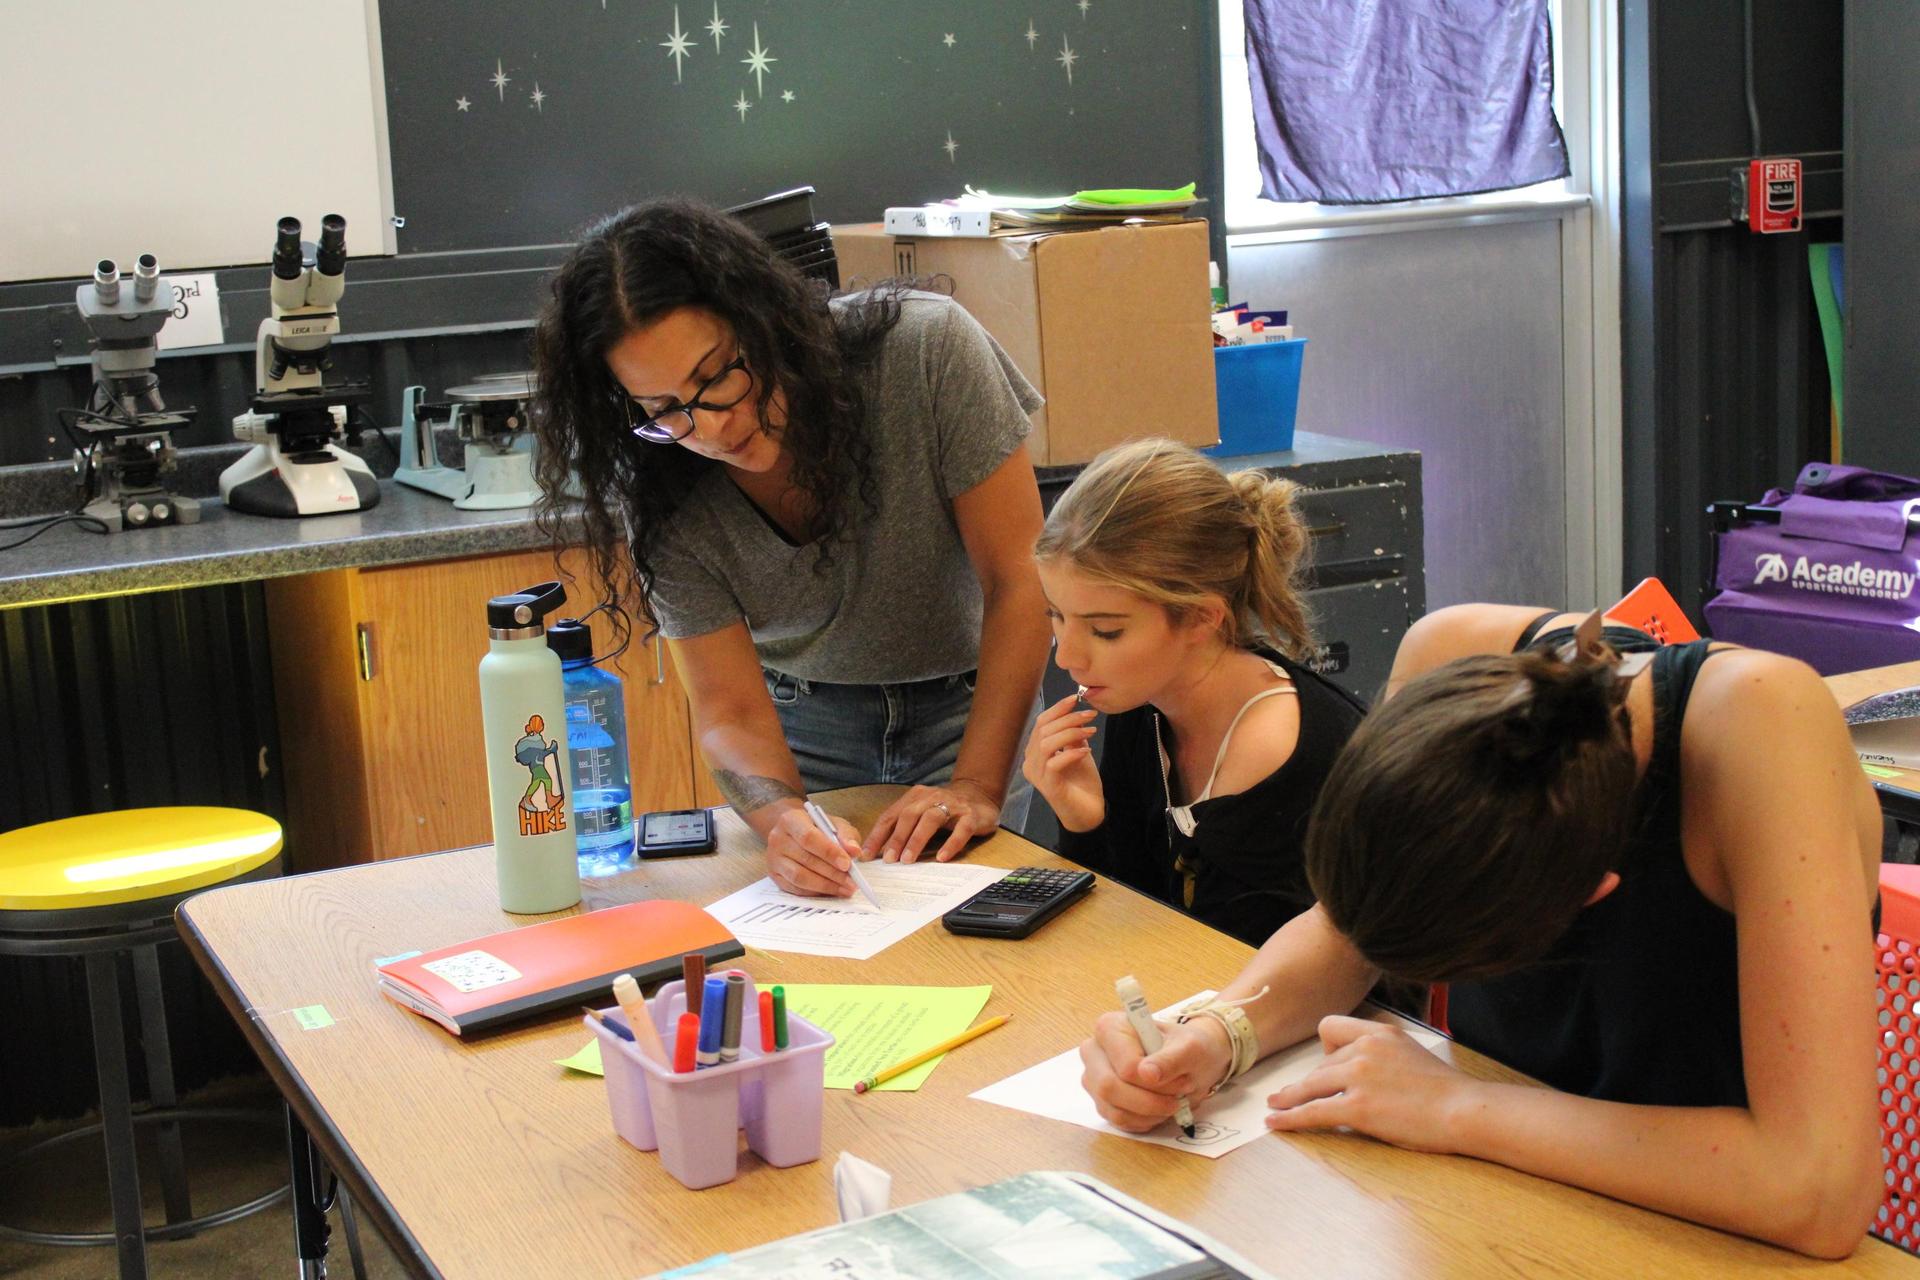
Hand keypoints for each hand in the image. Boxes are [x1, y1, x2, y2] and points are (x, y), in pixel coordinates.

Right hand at [765, 805, 861, 897]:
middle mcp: (778, 838)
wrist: (794, 831)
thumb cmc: (816, 827)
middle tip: (852, 882)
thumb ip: (846, 835)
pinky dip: (815, 892)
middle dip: (832, 874)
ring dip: (825, 886)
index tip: (847, 864)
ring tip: (844, 889)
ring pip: (799, 877)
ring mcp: (774, 858)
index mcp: (791, 820)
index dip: (829, 852)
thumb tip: (855, 851)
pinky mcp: (774, 875)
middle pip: (805, 860)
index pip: (809, 837)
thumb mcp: (833, 823)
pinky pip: (795, 889)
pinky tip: (831, 891)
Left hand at [863, 778, 999, 862]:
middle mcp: (931, 797)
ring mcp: (952, 805)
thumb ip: (903, 826)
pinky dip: (950, 844)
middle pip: (909, 815)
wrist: (978, 793)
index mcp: (914, 797)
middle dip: (897, 838)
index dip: (878, 835)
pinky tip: (941, 857)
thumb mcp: (921, 811)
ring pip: (931, 819)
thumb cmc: (944, 807)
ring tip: (908, 859)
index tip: (867, 855)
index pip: (891, 816)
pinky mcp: (971, 816)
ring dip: (917, 840)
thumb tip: (880, 852)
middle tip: (889, 859)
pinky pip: (960, 830)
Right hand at [1021, 695, 1102, 831]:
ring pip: (1046, 744)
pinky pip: (1054, 763)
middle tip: (1090, 715)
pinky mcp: (1048, 787)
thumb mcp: (1078, 752)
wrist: (1088, 813)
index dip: (1057, 709)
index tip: (1075, 699)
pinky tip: (1087, 751)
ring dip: (1071, 733)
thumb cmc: (1081, 784)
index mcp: (1035, 753)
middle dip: (1068, 719)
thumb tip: (1076, 715)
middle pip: (1043, 731)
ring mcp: (1038, 776)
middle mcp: (1031, 763)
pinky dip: (1071, 753)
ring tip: (1091, 731)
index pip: (1040, 724)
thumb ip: (1073, 736)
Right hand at [1078, 1009, 1231, 1132]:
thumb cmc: (1186, 1048)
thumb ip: (1169, 1060)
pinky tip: (1159, 1109)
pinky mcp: (1101, 1101)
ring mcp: (1095, 1079)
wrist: (1190, 1062)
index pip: (1126, 1066)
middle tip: (1177, 1100)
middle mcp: (1094, 1052)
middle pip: (1110, 1087)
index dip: (1156, 1082)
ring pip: (1114, 1109)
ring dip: (1150, 1113)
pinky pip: (1118, 1121)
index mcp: (1110, 1027)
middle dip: (1150, 1101)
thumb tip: (1147, 1073)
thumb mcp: (1189, 1049)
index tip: (1182, 1081)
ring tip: (1171, 1102)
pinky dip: (1144, 1121)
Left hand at [1263, 1016, 1470, 1153]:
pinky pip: (1312, 1111)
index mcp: (1378, 1032)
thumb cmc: (1443, 1089)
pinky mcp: (1357, 1107)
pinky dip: (1290, 1118)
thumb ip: (1381, 1052)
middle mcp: (1364, 1049)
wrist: (1463, 1109)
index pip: (1331, 1029)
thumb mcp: (1410, 1052)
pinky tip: (1275, 1122)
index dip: (1326, 1050)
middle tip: (1302, 1095)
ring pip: (1310, 1086)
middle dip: (1315, 1082)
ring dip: (1289, 1097)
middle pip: (1320, 1063)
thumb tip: (1356, 1069)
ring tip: (1274, 1105)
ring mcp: (1359, 1077)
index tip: (1329, 1067)